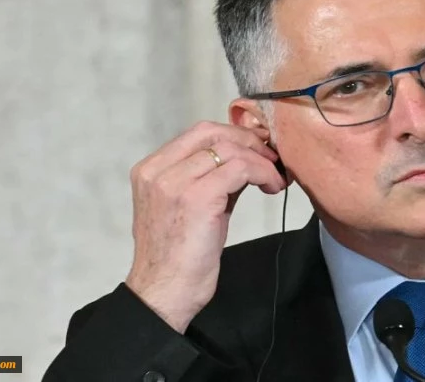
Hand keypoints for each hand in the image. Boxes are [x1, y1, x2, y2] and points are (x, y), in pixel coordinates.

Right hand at [124, 121, 287, 332]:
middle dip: (248, 141)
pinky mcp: (197, 197)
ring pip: (229, 148)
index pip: (198, 133)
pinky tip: (272, 188)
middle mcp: (158, 171)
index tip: (257, 150)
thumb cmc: (178, 257)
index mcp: (150, 170)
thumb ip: (211, 179)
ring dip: (260, 160)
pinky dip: (263, 173)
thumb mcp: (189, 207)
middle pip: (212, 132)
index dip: (234, 135)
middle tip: (271, 159)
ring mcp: (175, 182)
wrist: (164, 293)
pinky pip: (241, 168)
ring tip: (274, 179)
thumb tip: (246, 161)